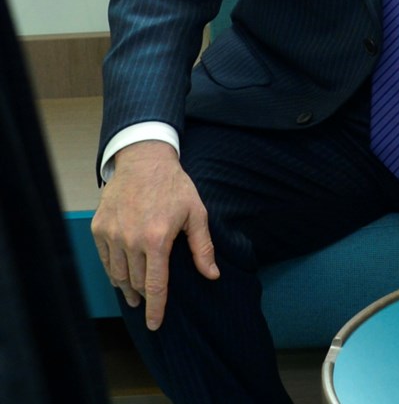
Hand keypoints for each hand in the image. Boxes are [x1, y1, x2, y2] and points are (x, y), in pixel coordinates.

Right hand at [90, 140, 217, 329]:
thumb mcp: (196, 213)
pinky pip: (105, 260)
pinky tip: (120, 277)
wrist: (143, 161)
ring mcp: (111, 234)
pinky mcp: (98, 228)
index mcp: (157, 239)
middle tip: (150, 304)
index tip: (155, 325)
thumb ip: (203, 247)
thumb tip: (212, 275)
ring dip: (126, 288)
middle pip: (135, 282)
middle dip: (144, 296)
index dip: (156, 308)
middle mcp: (130, 240)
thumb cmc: (174, 187)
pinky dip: (113, 272)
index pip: (155, 284)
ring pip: (117, 274)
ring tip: (134, 296)